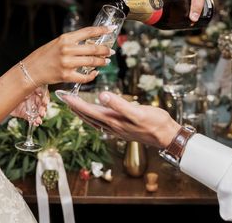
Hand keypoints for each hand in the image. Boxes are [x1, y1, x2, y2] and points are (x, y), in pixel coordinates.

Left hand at [10, 86, 48, 125]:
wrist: (1, 99)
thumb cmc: (10, 89)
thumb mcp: (22, 86)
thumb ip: (31, 87)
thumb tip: (39, 88)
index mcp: (34, 90)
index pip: (43, 94)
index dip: (45, 98)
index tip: (45, 102)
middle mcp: (33, 98)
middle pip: (42, 104)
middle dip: (43, 109)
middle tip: (42, 112)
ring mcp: (29, 106)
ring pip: (38, 112)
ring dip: (40, 116)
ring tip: (39, 120)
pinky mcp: (25, 114)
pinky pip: (32, 118)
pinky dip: (35, 121)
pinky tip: (36, 123)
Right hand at [20, 26, 114, 86]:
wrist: (31, 70)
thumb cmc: (44, 55)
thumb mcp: (58, 43)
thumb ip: (73, 42)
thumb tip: (91, 42)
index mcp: (65, 38)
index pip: (88, 31)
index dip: (102, 30)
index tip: (111, 28)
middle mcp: (67, 49)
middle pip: (93, 48)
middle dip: (105, 50)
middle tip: (111, 51)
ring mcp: (67, 63)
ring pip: (92, 62)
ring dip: (102, 62)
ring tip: (106, 61)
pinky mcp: (66, 76)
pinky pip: (85, 77)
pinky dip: (92, 75)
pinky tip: (95, 73)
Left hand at [62, 92, 179, 148]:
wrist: (167, 136)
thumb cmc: (155, 123)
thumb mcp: (138, 112)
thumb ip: (119, 105)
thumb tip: (101, 96)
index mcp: (113, 121)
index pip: (89, 111)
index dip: (76, 103)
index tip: (64, 95)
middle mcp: (112, 127)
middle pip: (88, 117)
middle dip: (75, 107)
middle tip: (64, 98)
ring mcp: (117, 129)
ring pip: (94, 121)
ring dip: (83, 113)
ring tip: (75, 106)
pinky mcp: (123, 129)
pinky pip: (102, 123)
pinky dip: (94, 117)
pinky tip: (96, 115)